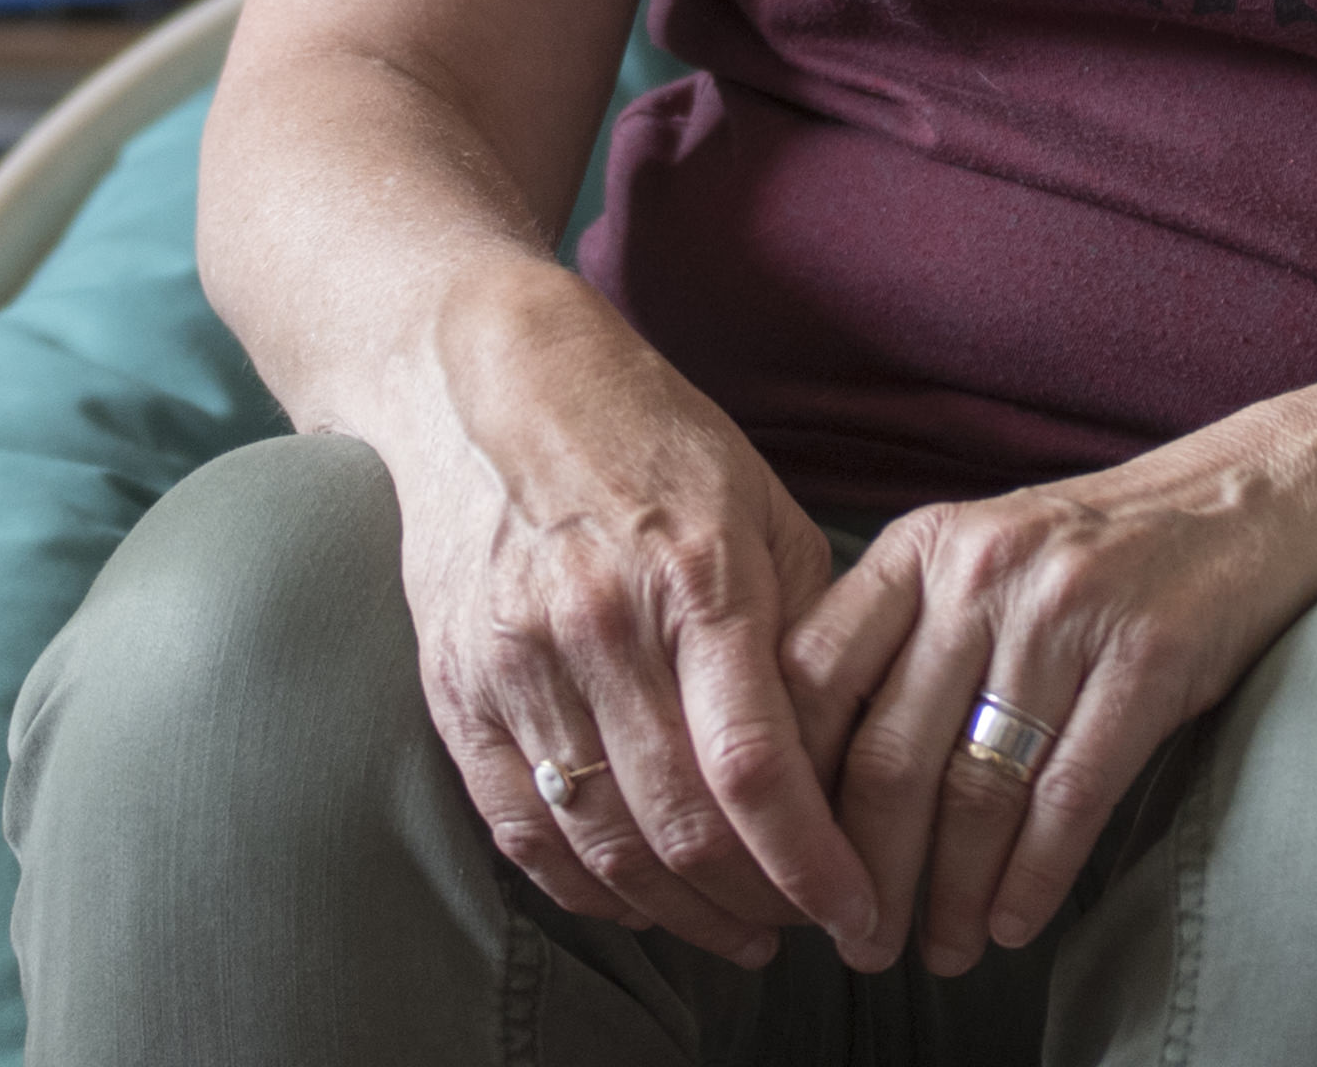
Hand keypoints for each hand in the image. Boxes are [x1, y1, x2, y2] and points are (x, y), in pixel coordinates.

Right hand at [375, 266, 886, 968]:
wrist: (482, 384)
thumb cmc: (647, 439)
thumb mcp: (759, 501)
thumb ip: (810, 625)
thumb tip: (857, 755)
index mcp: (694, 575)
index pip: (757, 767)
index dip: (812, 863)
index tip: (859, 912)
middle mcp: (598, 626)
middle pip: (684, 826)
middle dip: (761, 905)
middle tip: (810, 928)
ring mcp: (516, 664)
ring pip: (607, 846)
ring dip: (684, 916)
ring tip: (742, 932)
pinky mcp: (457, 693)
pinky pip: (525, 831)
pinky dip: (590, 891)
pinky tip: (646, 907)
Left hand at [775, 384, 1316, 975]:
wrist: (1250, 497)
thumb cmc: (1097, 551)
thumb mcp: (980, 559)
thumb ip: (901, 639)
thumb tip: (816, 783)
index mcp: (921, 546)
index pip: (815, 679)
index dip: (790, 791)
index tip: (788, 870)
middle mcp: (981, 570)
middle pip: (889, 754)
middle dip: (866, 873)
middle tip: (859, 945)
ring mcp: (1067, 611)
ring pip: (977, 789)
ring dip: (950, 894)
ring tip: (941, 951)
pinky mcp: (1149, 656)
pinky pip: (1072, 795)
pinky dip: (1035, 877)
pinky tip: (1013, 923)